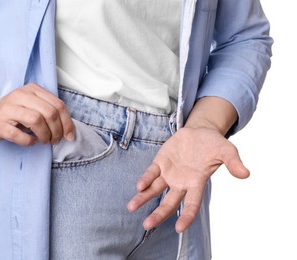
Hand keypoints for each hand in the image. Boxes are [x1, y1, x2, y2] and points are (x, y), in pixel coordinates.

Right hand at [0, 83, 74, 145]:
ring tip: (44, 141)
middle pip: (49, 112)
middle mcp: (19, 96)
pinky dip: (29, 141)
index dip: (67, 122)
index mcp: (32, 89)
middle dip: (57, 130)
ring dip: (45, 135)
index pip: (58, 105)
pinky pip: (19, 135)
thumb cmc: (14, 114)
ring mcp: (8, 109)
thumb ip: (50, 112)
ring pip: (36, 120)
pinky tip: (31, 142)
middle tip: (55, 140)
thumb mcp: (33, 106)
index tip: (69, 135)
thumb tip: (69, 130)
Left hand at [127, 127, 248, 232]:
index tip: (179, 228)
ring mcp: (169, 173)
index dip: (187, 216)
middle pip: (169, 202)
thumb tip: (246, 174)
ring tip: (131, 207)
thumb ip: (234, 162)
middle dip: (158, 214)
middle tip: (147, 225)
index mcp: (197, 183)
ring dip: (143, 198)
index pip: (192, 204)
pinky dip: (146, 179)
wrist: (199, 131)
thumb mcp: (227, 150)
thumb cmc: (214, 144)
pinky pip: (151, 173)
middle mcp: (181, 182)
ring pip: (154, 189)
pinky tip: (139, 186)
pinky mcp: (160, 162)